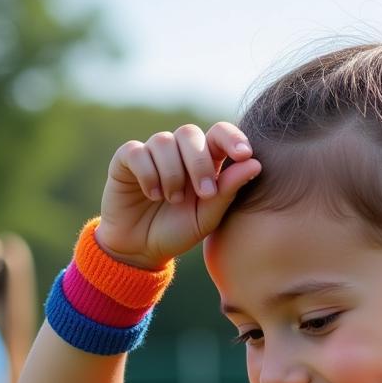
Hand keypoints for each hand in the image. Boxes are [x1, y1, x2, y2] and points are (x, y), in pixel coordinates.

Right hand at [96, 123, 260, 268]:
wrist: (141, 249)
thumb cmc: (178, 231)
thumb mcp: (207, 217)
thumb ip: (228, 191)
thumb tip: (255, 163)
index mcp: (204, 161)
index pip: (219, 134)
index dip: (232, 137)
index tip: (244, 154)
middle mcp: (178, 151)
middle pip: (190, 134)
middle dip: (199, 163)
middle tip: (204, 194)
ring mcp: (151, 153)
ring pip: (163, 142)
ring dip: (172, 174)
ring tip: (172, 200)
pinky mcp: (126, 159)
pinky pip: (137, 152)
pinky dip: (148, 175)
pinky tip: (153, 195)